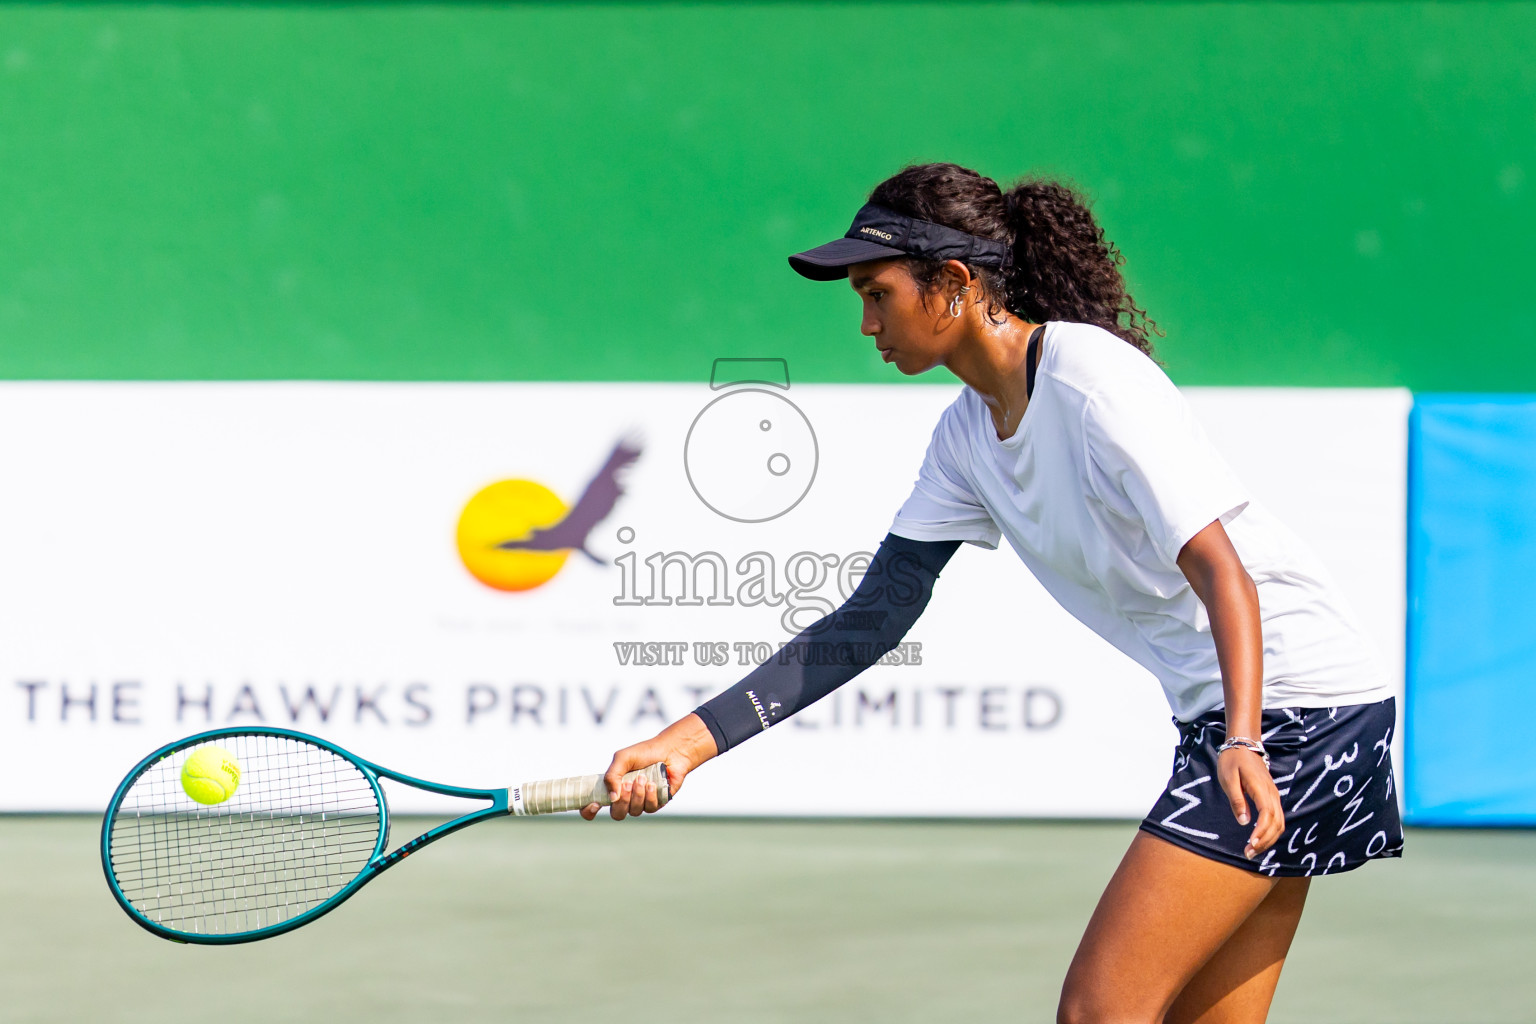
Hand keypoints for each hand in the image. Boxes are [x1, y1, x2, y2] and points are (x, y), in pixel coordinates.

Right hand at [580, 712, 718, 821]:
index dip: (589, 811)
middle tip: (628, 783)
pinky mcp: (656, 803)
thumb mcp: (623, 758)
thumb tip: (612, 798)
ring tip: (643, 778)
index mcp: (613, 788)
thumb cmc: (645, 753)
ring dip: (638, 794)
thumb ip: (612, 775)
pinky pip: (650, 808)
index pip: (594, 807)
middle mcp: (625, 798)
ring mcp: (641, 802)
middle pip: (616, 814)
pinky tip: (653, 783)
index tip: (594, 804)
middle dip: (623, 801)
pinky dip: (650, 796)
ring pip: (634, 812)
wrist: (670, 750)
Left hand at [1217, 747, 1283, 858]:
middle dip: (1265, 841)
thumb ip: (1236, 800)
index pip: (1267, 815)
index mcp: (1261, 789)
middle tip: (1249, 854)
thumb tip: (1243, 821)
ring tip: (1253, 850)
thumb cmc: (1233, 760)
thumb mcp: (1228, 778)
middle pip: (1277, 823)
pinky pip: (1277, 818)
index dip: (1261, 832)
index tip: (1251, 844)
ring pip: (1279, 823)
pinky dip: (1271, 831)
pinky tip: (1260, 839)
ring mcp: (1274, 796)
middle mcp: (1272, 794)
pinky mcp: (1272, 797)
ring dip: (1269, 839)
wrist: (1243, 745)